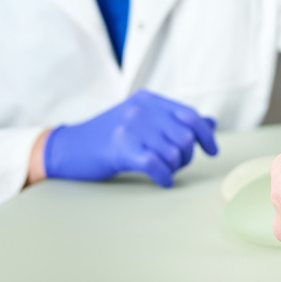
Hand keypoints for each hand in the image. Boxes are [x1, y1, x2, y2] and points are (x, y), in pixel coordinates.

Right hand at [43, 89, 217, 186]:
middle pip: (186, 136)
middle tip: (176, 164)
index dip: (206, 135)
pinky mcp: (122, 148)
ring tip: (163, 170)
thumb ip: (174, 120)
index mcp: (150, 100)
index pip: (190, 116)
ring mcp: (132, 127)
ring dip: (174, 167)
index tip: (212, 151)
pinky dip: (165, 176)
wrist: (68, 148)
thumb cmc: (110, 136)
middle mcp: (142, 109)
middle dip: (187, 156)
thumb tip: (211, 123)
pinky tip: (162, 181)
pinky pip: (158, 164)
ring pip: (174, 152)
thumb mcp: (143, 120)